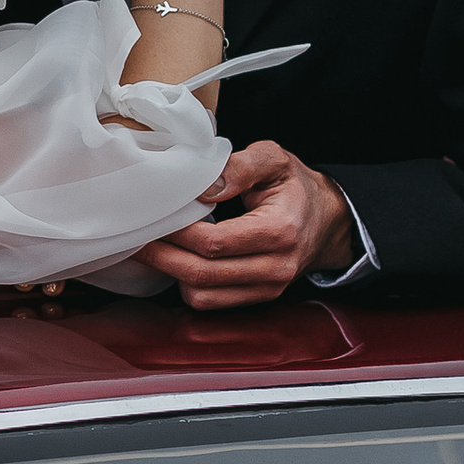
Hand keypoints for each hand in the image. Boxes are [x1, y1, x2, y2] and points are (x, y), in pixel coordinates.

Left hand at [140, 141, 354, 307]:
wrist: (326, 221)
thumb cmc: (296, 187)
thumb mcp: (275, 160)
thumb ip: (241, 166)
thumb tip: (204, 186)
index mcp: (280, 231)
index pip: (215, 243)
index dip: (178, 232)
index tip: (155, 216)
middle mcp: (275, 267)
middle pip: (202, 274)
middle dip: (162, 256)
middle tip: (137, 236)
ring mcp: (268, 288)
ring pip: (202, 296)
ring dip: (172, 273)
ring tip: (153, 247)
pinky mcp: (258, 298)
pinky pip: (211, 303)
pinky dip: (186, 284)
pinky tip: (175, 260)